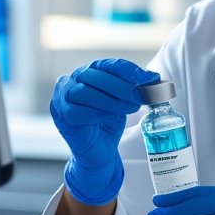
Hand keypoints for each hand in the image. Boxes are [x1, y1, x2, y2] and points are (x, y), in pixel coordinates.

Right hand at [50, 58, 158, 204]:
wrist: (98, 150)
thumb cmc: (109, 122)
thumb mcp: (125, 102)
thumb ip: (136, 89)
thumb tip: (154, 78)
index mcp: (91, 71)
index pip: (110, 64)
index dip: (131, 71)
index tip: (150, 80)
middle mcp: (73, 79)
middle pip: (96, 75)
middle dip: (121, 86)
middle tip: (140, 96)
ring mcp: (62, 95)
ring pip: (84, 92)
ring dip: (110, 100)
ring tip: (129, 108)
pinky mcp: (60, 113)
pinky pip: (76, 110)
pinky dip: (95, 112)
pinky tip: (108, 117)